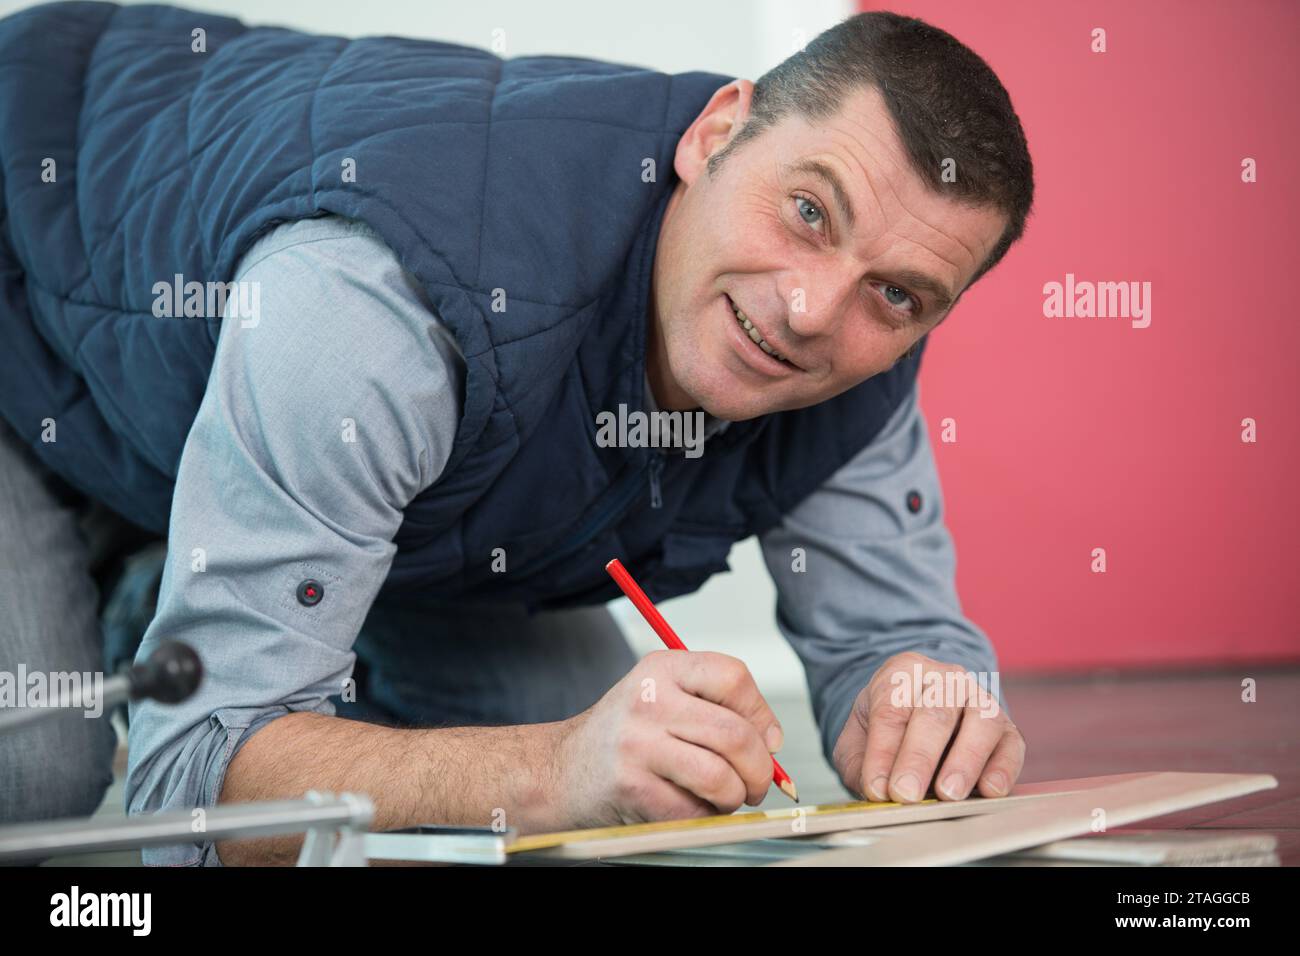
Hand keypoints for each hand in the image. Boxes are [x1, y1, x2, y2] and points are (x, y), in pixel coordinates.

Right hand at [555, 650, 784, 826]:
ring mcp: (638, 743)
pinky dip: (705, 817)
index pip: (734, 678)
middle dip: (760, 769)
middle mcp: (649, 699)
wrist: (560, 771)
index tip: (768, 740)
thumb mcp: (663, 698)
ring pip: (721, 777)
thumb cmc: (625, 737)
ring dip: (735, 797)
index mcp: (662, 668)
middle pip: (735, 734)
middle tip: (756, 783)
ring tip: (726, 798)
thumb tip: (772, 741)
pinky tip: (691, 807)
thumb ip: (714, 707)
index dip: (762, 714)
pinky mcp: (632, 786)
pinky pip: (694, 810)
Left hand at [831, 651, 1024, 803]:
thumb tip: (877, 791)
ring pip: (981, 722)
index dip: (883, 750)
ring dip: (965, 760)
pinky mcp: (1007, 730)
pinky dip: (1003, 769)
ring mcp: (982, 701)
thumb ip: (860, 763)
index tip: (877, 787)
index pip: (891, 708)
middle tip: (906, 794)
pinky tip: (988, 791)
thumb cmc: (890, 728)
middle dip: (918, 757)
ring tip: (947, 793)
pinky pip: (1011, 746)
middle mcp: (948, 679)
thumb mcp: (860, 737)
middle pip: (935, 712)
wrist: (923, 718)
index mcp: (905, 673)